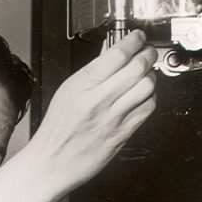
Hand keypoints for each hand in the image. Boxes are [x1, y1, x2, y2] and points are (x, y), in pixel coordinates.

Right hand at [0, 31, 156, 201]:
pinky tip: (143, 98)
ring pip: (146, 87)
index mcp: (80, 86)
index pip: (116, 55)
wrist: (50, 163)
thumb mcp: (65, 94)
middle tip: (149, 53)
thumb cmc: (56, 131)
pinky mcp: (121, 135)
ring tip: (147, 75)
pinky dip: (150, 99)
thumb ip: (89, 75)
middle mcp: (97, 100)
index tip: (138, 38)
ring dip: (151, 77)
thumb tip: (110, 56)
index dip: (134, 42)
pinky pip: (146, 110)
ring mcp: (111, 118)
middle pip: (136, 67)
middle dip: (148, 55)